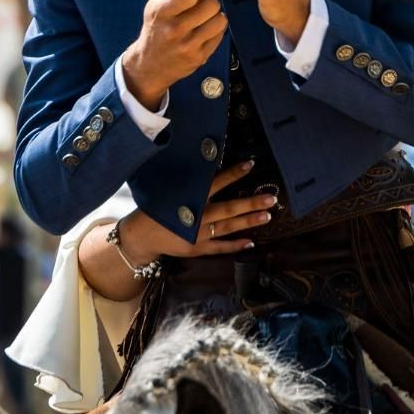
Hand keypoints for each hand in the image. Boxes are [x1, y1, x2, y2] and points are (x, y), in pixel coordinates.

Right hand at [115, 161, 275, 260]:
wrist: (142, 235)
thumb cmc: (157, 208)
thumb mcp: (171, 190)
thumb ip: (189, 182)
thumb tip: (207, 165)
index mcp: (190, 199)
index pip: (216, 183)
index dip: (233, 174)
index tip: (251, 164)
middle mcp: (197, 217)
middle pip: (228, 209)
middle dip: (250, 203)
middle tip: (271, 198)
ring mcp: (198, 235)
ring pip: (228, 227)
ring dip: (249, 221)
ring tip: (268, 216)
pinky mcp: (198, 249)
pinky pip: (220, 247)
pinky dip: (236, 245)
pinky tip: (252, 241)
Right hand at [121, 0, 227, 106]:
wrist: (150, 63)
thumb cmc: (155, 24)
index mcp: (161, 11)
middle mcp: (175, 29)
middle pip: (211, 3)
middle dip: (207, 0)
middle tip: (198, 5)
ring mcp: (189, 46)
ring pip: (220, 19)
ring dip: (213, 15)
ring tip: (202, 17)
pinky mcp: (201, 57)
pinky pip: (221, 34)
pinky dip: (215, 29)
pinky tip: (202, 30)